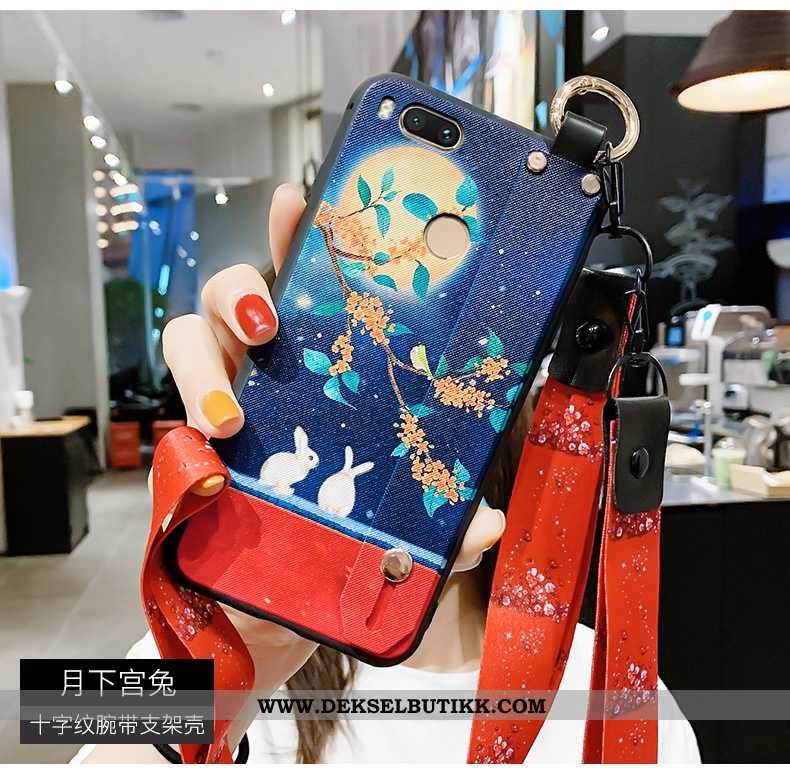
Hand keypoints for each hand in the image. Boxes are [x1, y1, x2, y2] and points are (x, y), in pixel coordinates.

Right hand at [160, 183, 505, 684]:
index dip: (307, 238)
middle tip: (268, 322)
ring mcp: (224, 390)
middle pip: (240, 289)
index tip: (307, 200)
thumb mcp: (403, 529)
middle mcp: (269, 364)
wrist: (278, 601)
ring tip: (232, 406)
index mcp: (325, 361)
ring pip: (191, 329)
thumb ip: (445, 527)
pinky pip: (172, 393)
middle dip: (244, 286)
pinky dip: (189, 401)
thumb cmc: (342, 540)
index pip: (312, 283)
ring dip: (206, 353)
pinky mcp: (186, 431)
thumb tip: (486, 522)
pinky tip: (211, 435)